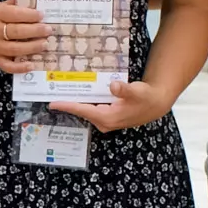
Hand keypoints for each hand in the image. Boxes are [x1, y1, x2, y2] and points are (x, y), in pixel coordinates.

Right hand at [0, 2, 49, 75]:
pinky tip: (32, 65)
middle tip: (49, 30)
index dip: (29, 15)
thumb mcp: (3, 7)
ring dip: (32, 47)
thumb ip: (16, 0)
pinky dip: (20, 67)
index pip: (14, 14)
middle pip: (16, 31)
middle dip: (35, 31)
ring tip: (46, 44)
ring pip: (15, 49)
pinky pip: (8, 66)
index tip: (42, 15)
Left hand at [50, 77, 171, 133]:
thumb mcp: (136, 91)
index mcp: (108, 117)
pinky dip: (84, 101)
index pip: (83, 110)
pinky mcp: (107, 116)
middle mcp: (104, 121)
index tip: (52, 103)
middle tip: (52, 90)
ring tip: (60, 89)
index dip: (67, 106)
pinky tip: (78, 92)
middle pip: (81, 110)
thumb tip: (114, 86)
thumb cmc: (146, 97)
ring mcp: (105, 120)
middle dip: (68, 102)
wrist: (155, 103)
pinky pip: (91, 108)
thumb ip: (124, 89)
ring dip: (75, 101)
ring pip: (86, 109)